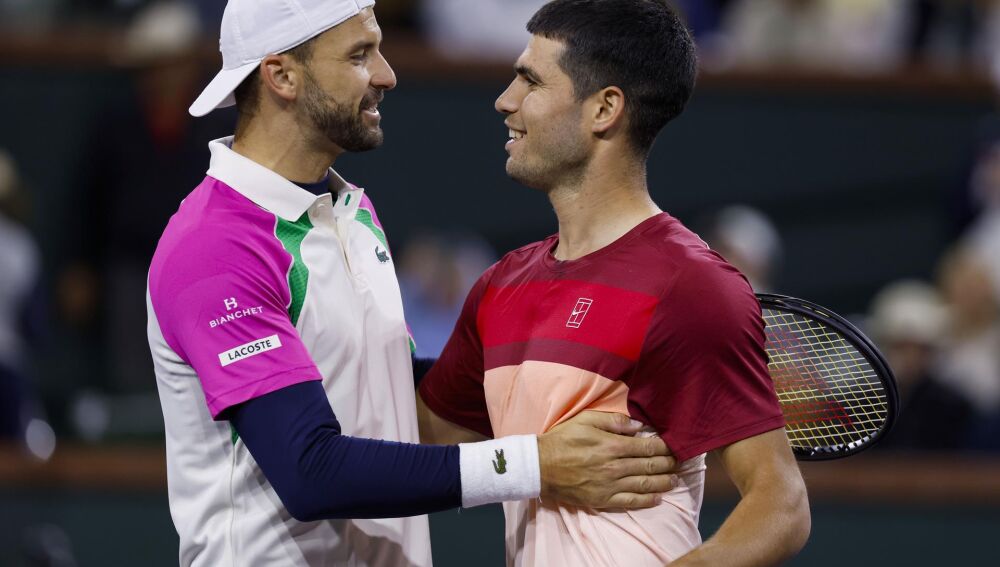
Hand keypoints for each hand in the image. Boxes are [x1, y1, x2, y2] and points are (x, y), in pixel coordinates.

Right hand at [536, 411, 676, 508]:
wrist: (539, 466)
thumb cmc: (562, 439)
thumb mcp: (585, 420)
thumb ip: (614, 421)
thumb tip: (638, 425)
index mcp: (613, 445)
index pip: (648, 446)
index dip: (666, 446)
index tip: (676, 444)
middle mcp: (615, 466)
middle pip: (650, 466)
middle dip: (669, 463)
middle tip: (681, 462)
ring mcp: (610, 485)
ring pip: (644, 485)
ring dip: (663, 482)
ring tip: (675, 479)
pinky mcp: (602, 499)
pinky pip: (630, 501)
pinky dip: (646, 500)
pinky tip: (657, 498)